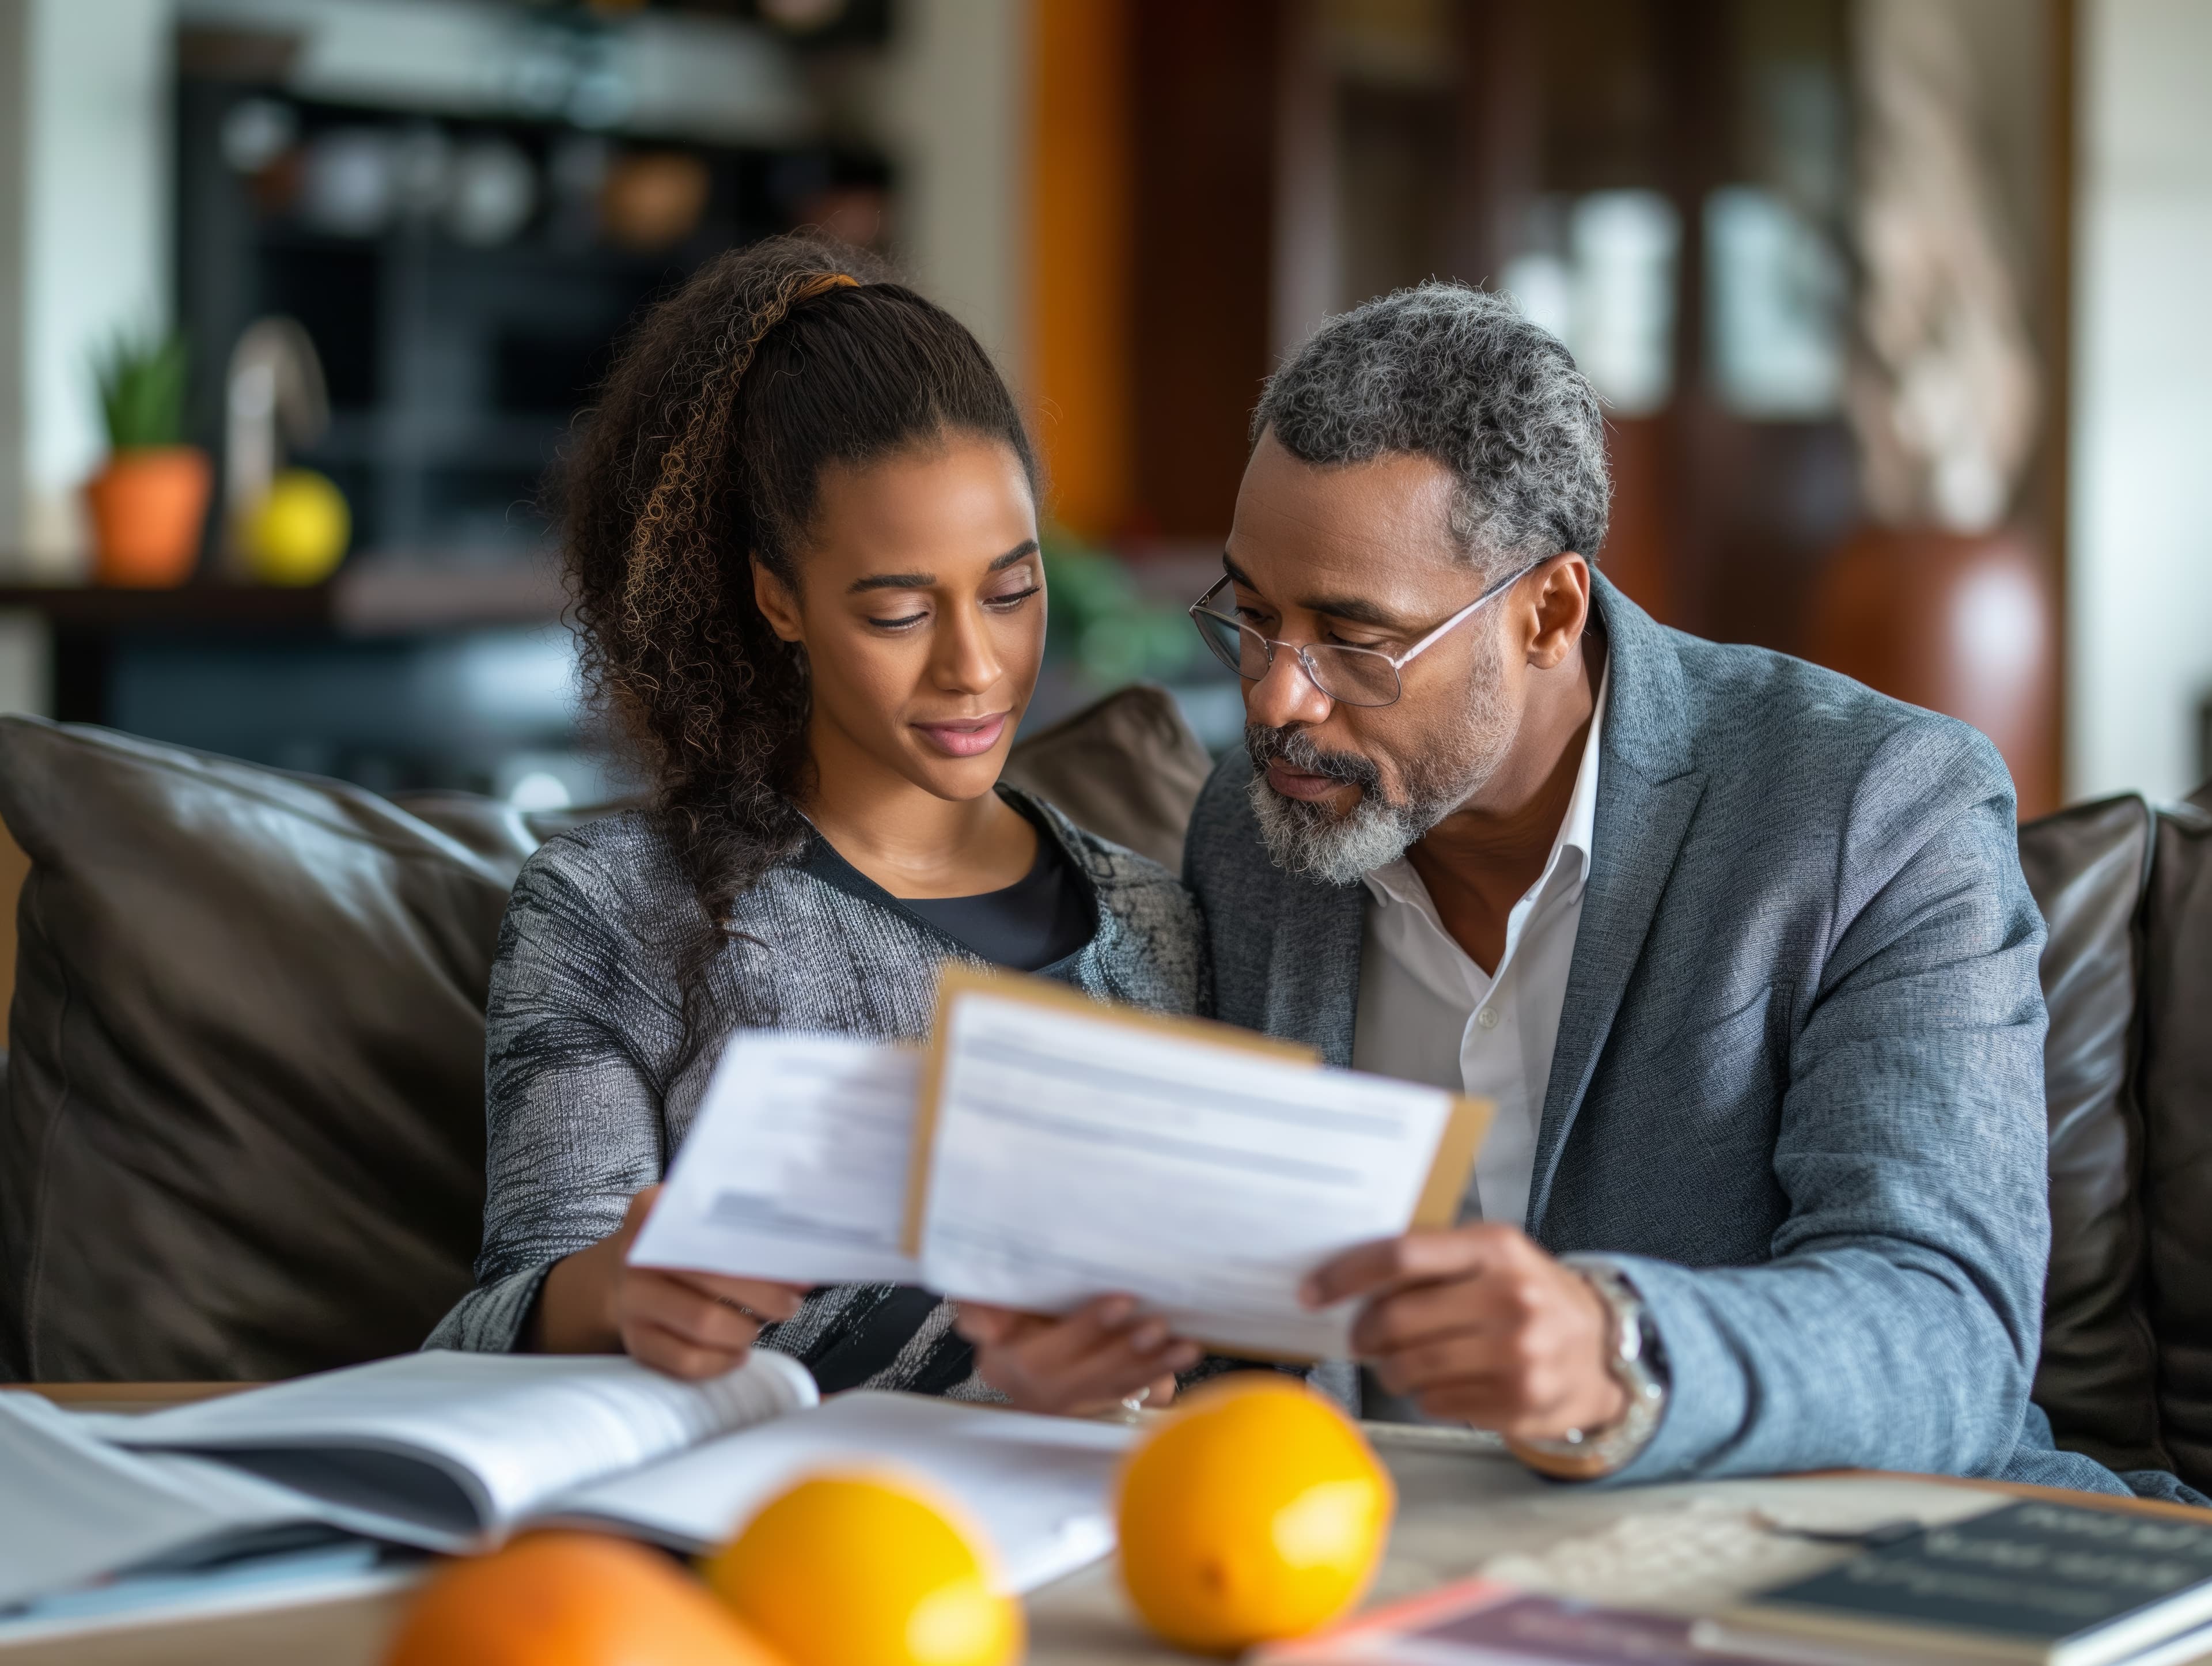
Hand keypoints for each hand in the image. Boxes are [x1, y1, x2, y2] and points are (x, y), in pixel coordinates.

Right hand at [535, 1186, 808, 1379]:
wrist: (631, 1271)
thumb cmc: (685, 1245)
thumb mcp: (705, 1221)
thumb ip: (747, 1232)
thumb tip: (801, 1269)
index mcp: (654, 1208)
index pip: (714, 1228)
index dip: (760, 1252)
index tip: (795, 1267)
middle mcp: (635, 1253)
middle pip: (713, 1278)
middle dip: (764, 1296)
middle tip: (790, 1304)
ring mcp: (631, 1299)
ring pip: (702, 1323)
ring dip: (744, 1330)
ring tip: (760, 1325)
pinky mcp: (635, 1339)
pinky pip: (684, 1360)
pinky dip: (720, 1362)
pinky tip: (737, 1352)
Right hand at [954, 1296, 1200, 1415]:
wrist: (1013, 1347)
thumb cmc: (999, 1314)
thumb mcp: (977, 1306)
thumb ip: (977, 1310)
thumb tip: (989, 1327)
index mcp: (1007, 1366)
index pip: (1045, 1353)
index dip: (1086, 1328)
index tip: (1121, 1301)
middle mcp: (1040, 1392)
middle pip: (1087, 1375)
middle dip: (1126, 1350)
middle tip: (1158, 1323)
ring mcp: (1072, 1401)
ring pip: (1116, 1386)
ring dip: (1153, 1366)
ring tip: (1184, 1346)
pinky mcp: (1098, 1401)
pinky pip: (1132, 1390)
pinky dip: (1161, 1373)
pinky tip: (1185, 1355)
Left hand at [1301, 1225, 1623, 1439]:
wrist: (1606, 1350)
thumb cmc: (1532, 1296)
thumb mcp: (1494, 1257)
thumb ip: (1433, 1261)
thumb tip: (1349, 1278)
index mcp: (1496, 1249)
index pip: (1402, 1255)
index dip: (1346, 1275)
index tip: (1313, 1291)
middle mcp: (1511, 1298)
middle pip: (1397, 1318)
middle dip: (1364, 1333)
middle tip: (1361, 1338)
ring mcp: (1519, 1355)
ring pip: (1410, 1368)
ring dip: (1391, 1369)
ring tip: (1403, 1361)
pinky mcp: (1519, 1402)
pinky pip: (1437, 1403)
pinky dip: (1426, 1395)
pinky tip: (1446, 1381)